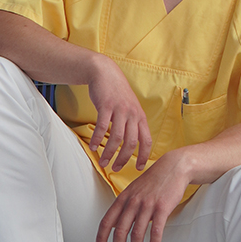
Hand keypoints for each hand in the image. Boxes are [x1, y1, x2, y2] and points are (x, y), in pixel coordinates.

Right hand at [88, 56, 151, 171]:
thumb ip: (133, 124)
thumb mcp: (131, 109)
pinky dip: (97, 139)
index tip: (140, 168)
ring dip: (109, 152)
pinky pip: (102, 127)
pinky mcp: (106, 106)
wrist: (106, 73)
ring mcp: (120, 110)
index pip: (147, 140)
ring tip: (102, 161)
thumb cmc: (118, 94)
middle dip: (124, 159)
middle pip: (132, 143)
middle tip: (116, 168)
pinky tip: (93, 146)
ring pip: (117, 137)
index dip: (145, 156)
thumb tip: (132, 144)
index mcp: (141, 117)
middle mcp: (133, 115)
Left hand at [94, 150, 191, 241]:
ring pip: (137, 233)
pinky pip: (156, 230)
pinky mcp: (162, 207)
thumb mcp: (134, 189)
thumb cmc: (155, 179)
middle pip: (120, 230)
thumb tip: (116, 223)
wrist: (174, 167)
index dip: (101, 237)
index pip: (107, 221)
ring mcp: (147, 205)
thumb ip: (124, 205)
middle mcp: (133, 202)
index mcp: (124, 198)